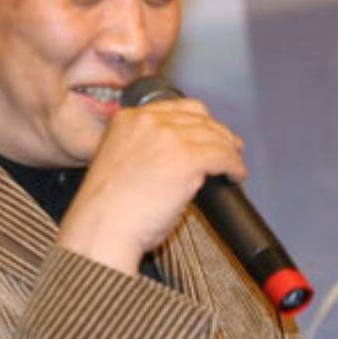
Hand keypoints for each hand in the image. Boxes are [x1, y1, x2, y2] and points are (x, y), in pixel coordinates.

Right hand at [56, 98, 245, 273]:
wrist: (101, 230)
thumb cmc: (107, 212)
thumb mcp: (120, 163)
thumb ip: (144, 149)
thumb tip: (176, 156)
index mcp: (127, 120)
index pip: (175, 108)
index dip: (198, 120)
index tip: (208, 132)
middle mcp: (148, 122)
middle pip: (199, 116)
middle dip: (217, 131)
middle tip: (229, 146)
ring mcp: (169, 138)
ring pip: (214, 135)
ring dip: (229, 150)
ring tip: (234, 165)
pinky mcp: (188, 158)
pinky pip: (222, 156)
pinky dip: (234, 165)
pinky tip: (236, 175)